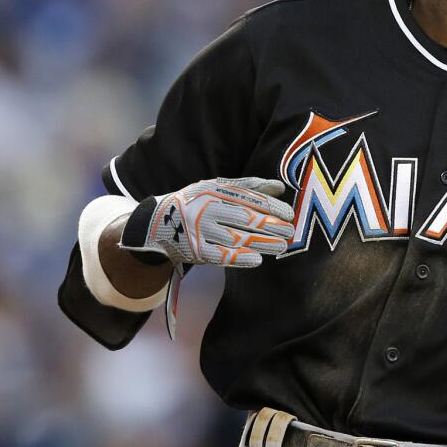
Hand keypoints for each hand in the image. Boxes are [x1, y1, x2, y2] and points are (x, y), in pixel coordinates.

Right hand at [121, 177, 293, 267]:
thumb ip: (248, 187)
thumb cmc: (196, 203)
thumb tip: (280, 187)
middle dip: (271, 225)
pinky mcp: (193, 250)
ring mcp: (198, 229)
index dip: (272, 207)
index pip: (249, 198)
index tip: (289, 214)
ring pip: (236, 238)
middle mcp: (205, 208)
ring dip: (261, 243)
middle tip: (290, 232)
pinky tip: (257, 260)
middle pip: (244, 218)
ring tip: (281, 247)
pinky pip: (219, 256)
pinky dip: (239, 258)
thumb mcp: (217, 188)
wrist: (156, 223)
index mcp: (213, 190)